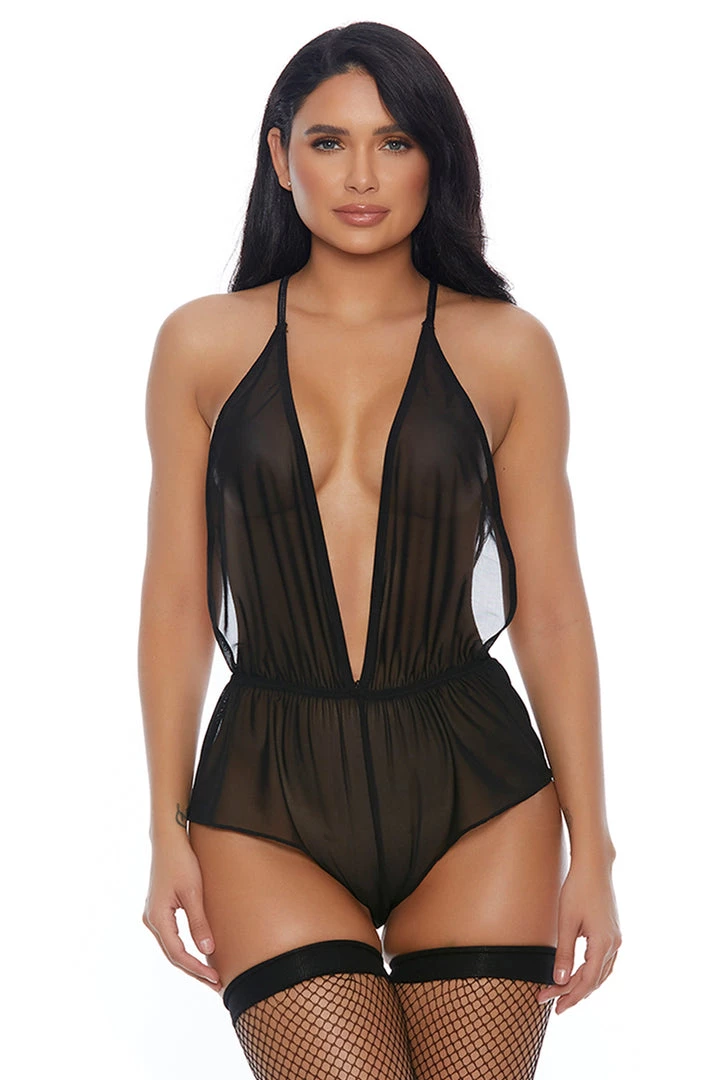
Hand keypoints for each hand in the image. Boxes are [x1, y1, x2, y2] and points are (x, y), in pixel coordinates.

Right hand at [142, 835, 222, 992]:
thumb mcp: (193, 892)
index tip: (216, 979)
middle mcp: (151, 920)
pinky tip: (200, 954)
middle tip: (217, 984)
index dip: (197, 969)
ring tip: (211, 975)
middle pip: (173, 955)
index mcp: (157, 918)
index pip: (178, 954)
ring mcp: (153, 916)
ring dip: (190, 961)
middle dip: (195, 971)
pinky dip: (185, 949)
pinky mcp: (159, 910)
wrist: (168, 841)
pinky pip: (172, 937)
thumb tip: (208, 952)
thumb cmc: (182, 862)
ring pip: (172, 947)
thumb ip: (199, 923)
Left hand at [537, 855, 621, 1014]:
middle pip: (594, 980)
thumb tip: (558, 981)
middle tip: (551, 1003)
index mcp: (603, 944)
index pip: (587, 981)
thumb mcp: (566, 922)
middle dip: (572, 993)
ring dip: (582, 985)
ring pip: (601, 973)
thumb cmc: (578, 890)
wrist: (594, 867)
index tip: (554, 1007)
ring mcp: (615, 939)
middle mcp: (614, 945)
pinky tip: (579, 976)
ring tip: (562, 994)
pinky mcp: (612, 933)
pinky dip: (591, 973)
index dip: (570, 996)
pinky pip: (604, 962)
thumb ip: (564, 953)